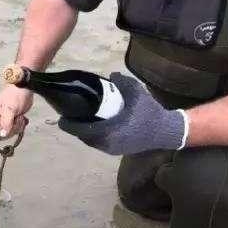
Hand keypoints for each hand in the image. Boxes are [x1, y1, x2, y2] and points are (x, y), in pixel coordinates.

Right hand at [0, 85, 32, 137]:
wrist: (24, 89)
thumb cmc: (14, 96)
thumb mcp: (10, 109)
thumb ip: (6, 123)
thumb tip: (2, 135)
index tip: (6, 128)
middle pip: (0, 134)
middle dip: (10, 128)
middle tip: (16, 119)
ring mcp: (3, 121)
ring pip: (8, 133)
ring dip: (17, 127)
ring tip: (20, 117)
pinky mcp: (11, 122)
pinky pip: (14, 130)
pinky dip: (19, 126)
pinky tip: (22, 119)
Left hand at [58, 72, 187, 154]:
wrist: (166, 131)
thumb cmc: (149, 112)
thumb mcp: (136, 92)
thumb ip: (122, 82)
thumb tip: (111, 76)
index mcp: (109, 131)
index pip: (81, 129)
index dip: (69, 123)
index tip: (61, 116)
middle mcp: (107, 143)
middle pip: (83, 136)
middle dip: (75, 126)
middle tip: (70, 114)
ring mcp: (112, 149)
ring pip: (91, 141)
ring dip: (84, 131)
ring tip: (80, 118)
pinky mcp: (117, 150)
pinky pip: (99, 143)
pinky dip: (93, 135)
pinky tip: (93, 125)